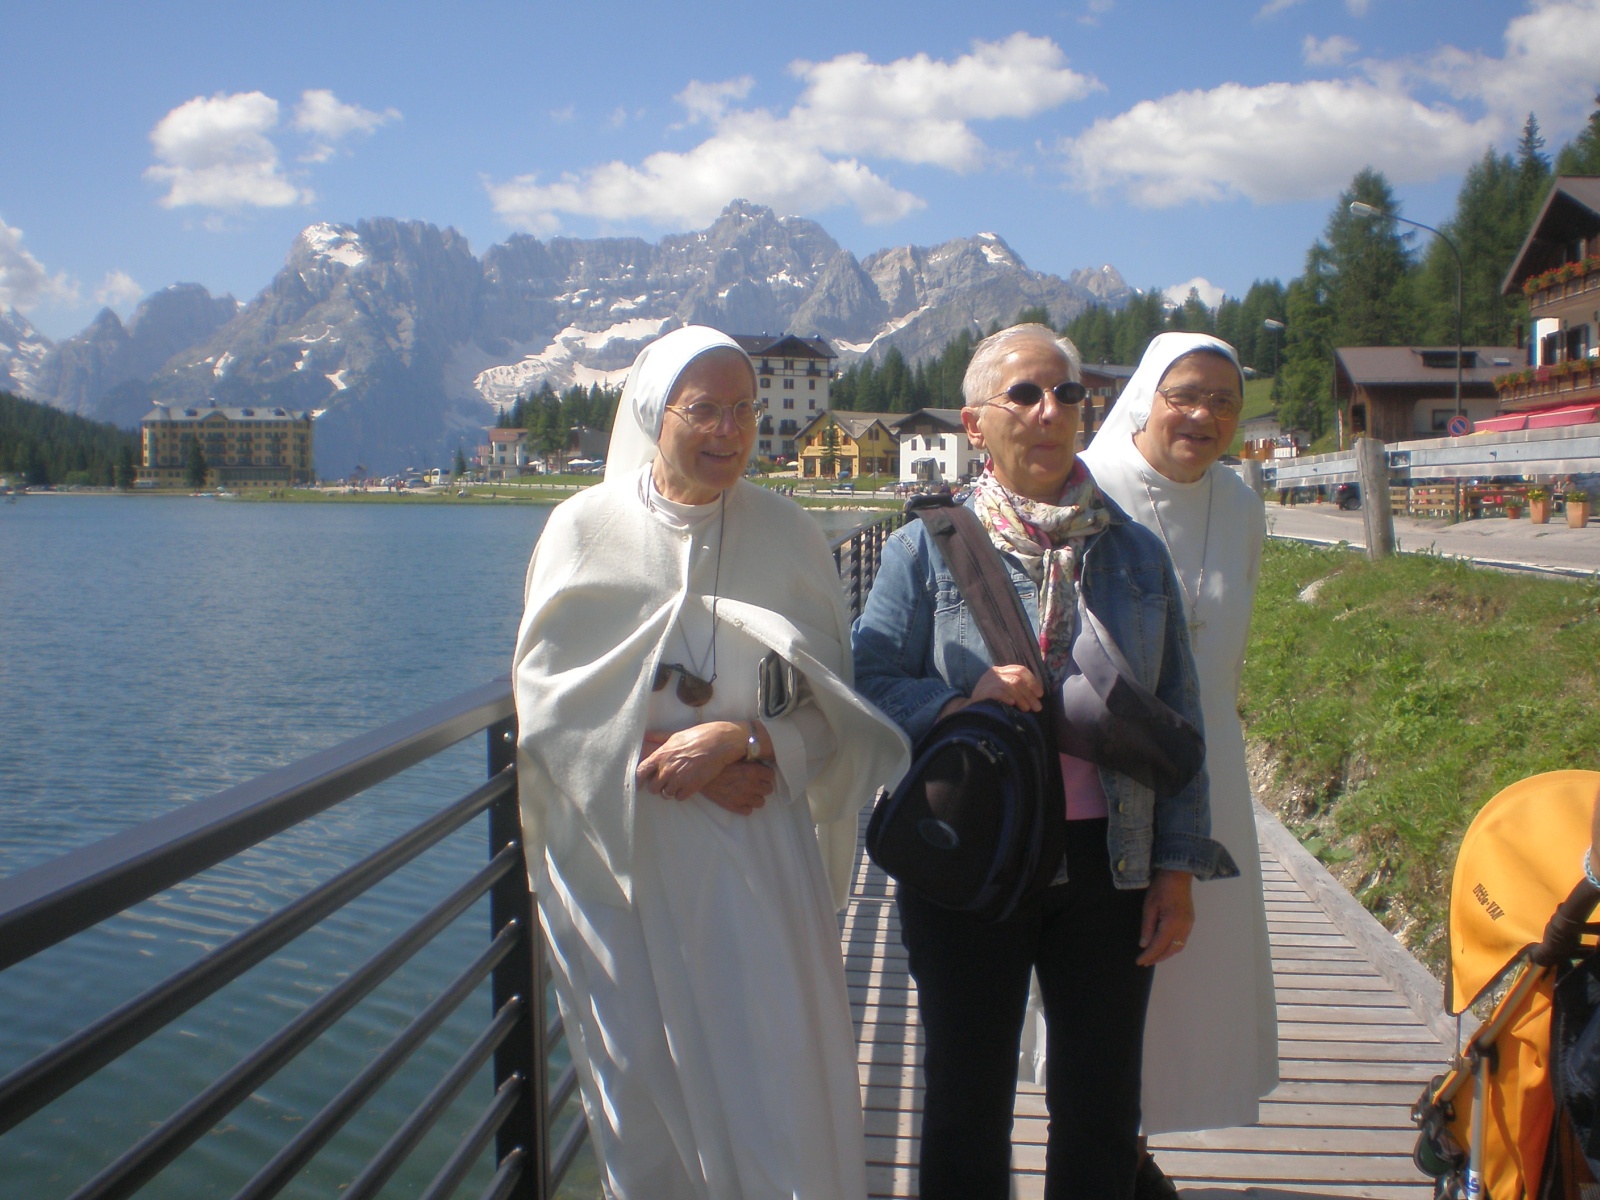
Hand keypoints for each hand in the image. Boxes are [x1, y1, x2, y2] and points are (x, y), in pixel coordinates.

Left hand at [637, 722, 767, 810]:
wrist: (719, 743)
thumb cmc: (697, 736)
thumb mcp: (675, 735)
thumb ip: (658, 738)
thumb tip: (645, 736)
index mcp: (661, 755)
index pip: (641, 772)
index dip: (639, 780)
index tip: (640, 784)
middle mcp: (667, 769)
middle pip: (653, 788)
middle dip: (657, 787)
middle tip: (664, 783)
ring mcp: (679, 779)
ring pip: (666, 794)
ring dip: (669, 791)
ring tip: (676, 785)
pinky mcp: (692, 787)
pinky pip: (680, 797)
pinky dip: (682, 794)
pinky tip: (686, 787)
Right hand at [700, 761, 775, 814]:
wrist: (699, 775)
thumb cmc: (717, 763)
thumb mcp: (734, 757)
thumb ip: (749, 760)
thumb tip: (759, 759)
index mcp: (753, 771)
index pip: (771, 776)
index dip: (766, 774)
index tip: (760, 773)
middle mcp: (751, 785)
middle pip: (768, 789)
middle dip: (762, 786)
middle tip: (754, 783)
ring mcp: (743, 797)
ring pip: (761, 802)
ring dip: (755, 797)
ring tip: (747, 792)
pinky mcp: (734, 806)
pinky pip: (748, 811)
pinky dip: (745, 806)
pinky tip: (739, 799)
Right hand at [940, 664, 1043, 718]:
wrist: (969, 710)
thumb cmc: (990, 702)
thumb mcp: (1004, 691)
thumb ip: (1016, 689)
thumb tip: (1036, 696)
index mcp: (1001, 670)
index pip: (1020, 670)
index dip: (1032, 681)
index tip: (1040, 694)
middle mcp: (994, 673)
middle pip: (1018, 679)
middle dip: (1030, 694)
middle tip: (1037, 707)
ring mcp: (988, 681)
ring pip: (1011, 684)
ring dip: (1022, 698)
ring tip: (1027, 709)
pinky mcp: (982, 690)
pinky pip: (999, 691)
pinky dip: (1008, 697)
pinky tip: (1013, 704)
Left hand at [1136, 869, 1193, 966]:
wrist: (1178, 875)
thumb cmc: (1161, 888)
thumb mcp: (1149, 907)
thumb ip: (1147, 927)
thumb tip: (1144, 945)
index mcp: (1172, 923)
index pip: (1158, 946)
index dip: (1149, 955)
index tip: (1139, 962)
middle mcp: (1183, 927)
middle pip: (1170, 950)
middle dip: (1157, 957)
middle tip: (1144, 962)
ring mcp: (1189, 925)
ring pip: (1178, 947)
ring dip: (1166, 954)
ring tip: (1153, 957)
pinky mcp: (1190, 922)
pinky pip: (1182, 940)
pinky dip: (1172, 947)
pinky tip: (1164, 947)